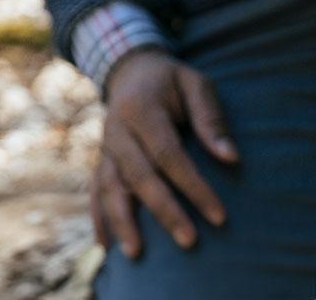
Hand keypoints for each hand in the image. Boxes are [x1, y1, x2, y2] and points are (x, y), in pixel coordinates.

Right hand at [91, 49, 238, 258]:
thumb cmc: (170, 81)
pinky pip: (95, 188)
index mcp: (139, 107)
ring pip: (108, 185)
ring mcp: (105, 145)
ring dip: (121, 219)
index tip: (219, 216)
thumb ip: (210, 117)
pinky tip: (106, 246)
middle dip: (162, 209)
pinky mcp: (102, 158)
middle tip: (189, 241)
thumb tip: (230, 158)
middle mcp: (116, 128)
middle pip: (136, 173)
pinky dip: (98, 217)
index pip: (167, 152)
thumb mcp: (194, 83)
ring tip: (136, 255)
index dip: (193, 185)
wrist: (129, 70)